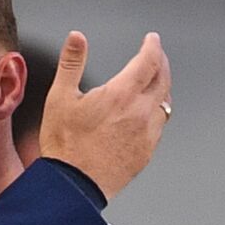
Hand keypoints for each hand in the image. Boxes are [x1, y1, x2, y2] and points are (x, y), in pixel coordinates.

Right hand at [39, 30, 171, 199]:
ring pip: (165, 102)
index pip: (149, 60)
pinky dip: (157, 112)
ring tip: (155, 82)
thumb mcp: (59, 98)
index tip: (152, 40)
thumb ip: (71, 63)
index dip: (152, 46)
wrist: (73, 186)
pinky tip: (147, 114)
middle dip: (161, 62)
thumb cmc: (64, 146)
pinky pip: (160, 125)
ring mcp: (147, 133)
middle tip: (156, 55)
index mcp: (121, 94)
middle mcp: (140, 111)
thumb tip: (77, 38)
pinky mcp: (146, 151)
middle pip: (163, 78)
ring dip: (162, 87)